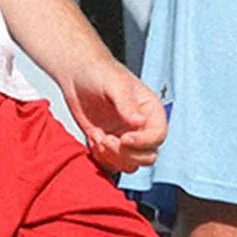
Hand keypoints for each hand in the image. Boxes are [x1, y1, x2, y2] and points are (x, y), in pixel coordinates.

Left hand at [60, 55, 167, 174]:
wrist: (77, 74)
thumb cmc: (99, 72)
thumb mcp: (114, 83)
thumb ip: (127, 103)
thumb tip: (140, 122)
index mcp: (150, 111)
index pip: (158, 135)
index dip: (143, 142)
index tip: (124, 138)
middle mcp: (141, 128)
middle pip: (148, 156)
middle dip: (126, 154)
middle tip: (107, 139)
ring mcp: (125, 138)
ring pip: (130, 164)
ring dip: (112, 157)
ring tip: (98, 137)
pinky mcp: (109, 145)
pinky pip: (112, 164)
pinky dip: (101, 158)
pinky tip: (93, 139)